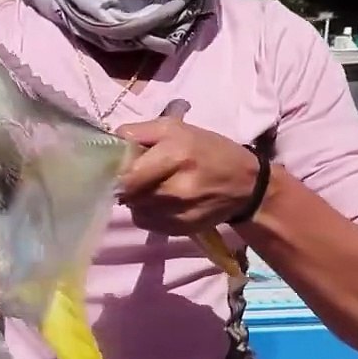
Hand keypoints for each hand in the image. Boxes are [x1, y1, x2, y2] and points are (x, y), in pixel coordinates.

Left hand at [114, 115, 260, 235]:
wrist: (246, 185)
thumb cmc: (208, 151)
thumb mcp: (175, 128)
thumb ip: (139, 132)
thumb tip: (111, 143)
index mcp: (175, 155)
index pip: (127, 174)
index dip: (117, 171)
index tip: (119, 166)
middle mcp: (175, 188)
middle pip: (128, 192)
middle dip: (126, 184)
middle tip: (137, 175)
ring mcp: (177, 213)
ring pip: (135, 208)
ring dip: (136, 198)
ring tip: (153, 186)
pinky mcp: (177, 230)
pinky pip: (145, 221)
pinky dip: (147, 211)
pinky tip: (161, 201)